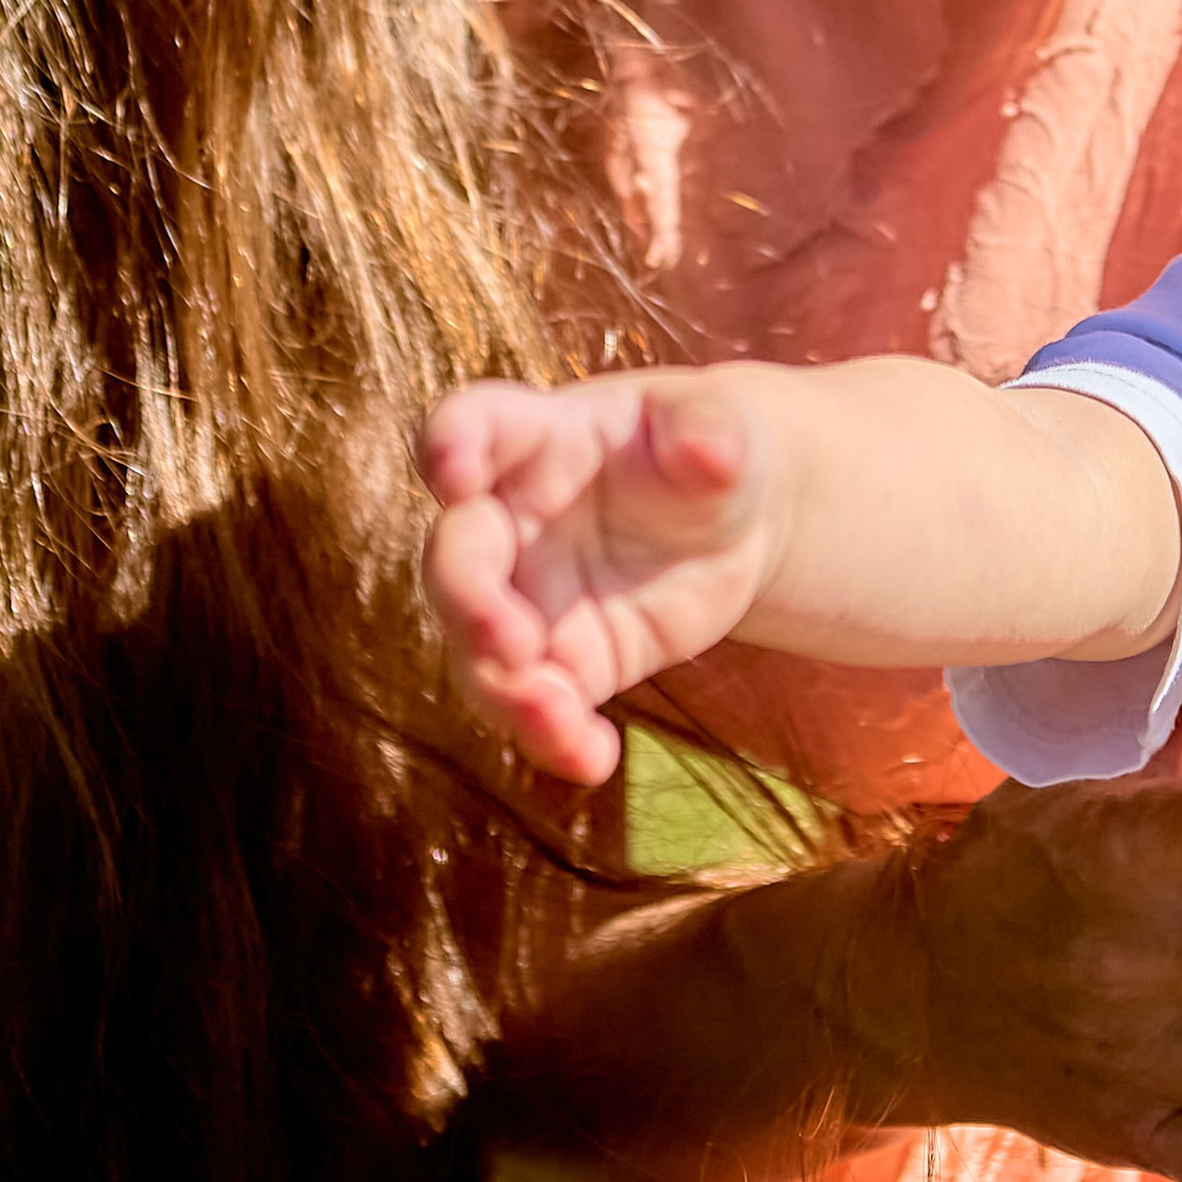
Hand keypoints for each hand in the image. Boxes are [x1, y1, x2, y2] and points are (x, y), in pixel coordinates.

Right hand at [420, 373, 772, 784]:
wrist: (732, 523)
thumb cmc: (711, 444)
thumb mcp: (722, 425)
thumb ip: (711, 430)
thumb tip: (711, 452)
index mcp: (539, 437)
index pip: (471, 424)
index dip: (449, 445)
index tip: (454, 471)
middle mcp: (511, 521)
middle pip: (455, 557)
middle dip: (467, 600)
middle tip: (509, 642)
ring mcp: (528, 598)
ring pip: (479, 653)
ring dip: (503, 691)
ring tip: (558, 717)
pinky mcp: (565, 661)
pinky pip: (538, 709)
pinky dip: (555, 740)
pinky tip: (595, 758)